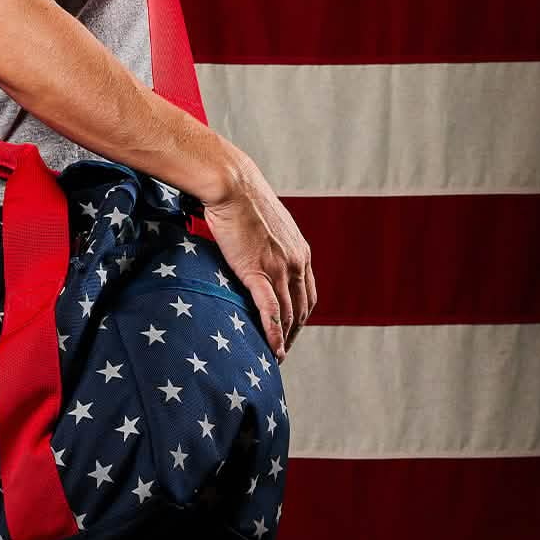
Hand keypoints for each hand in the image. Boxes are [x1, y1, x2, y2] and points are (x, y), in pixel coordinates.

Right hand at [200, 141, 314, 362]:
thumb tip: (254, 249)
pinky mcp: (259, 270)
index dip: (300, 315)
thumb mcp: (264, 221)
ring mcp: (280, 267)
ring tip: (275, 356)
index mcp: (300, 250)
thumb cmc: (240, 196)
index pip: (308, 293)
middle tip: (281, 350)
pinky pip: (271, 310)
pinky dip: (274, 334)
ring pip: (290, 314)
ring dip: (285, 339)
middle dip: (294, 332)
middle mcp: (296, 261)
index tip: (290, 329)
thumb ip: (268, 241)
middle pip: (302, 308)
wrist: (231, 183)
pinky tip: (272, 350)